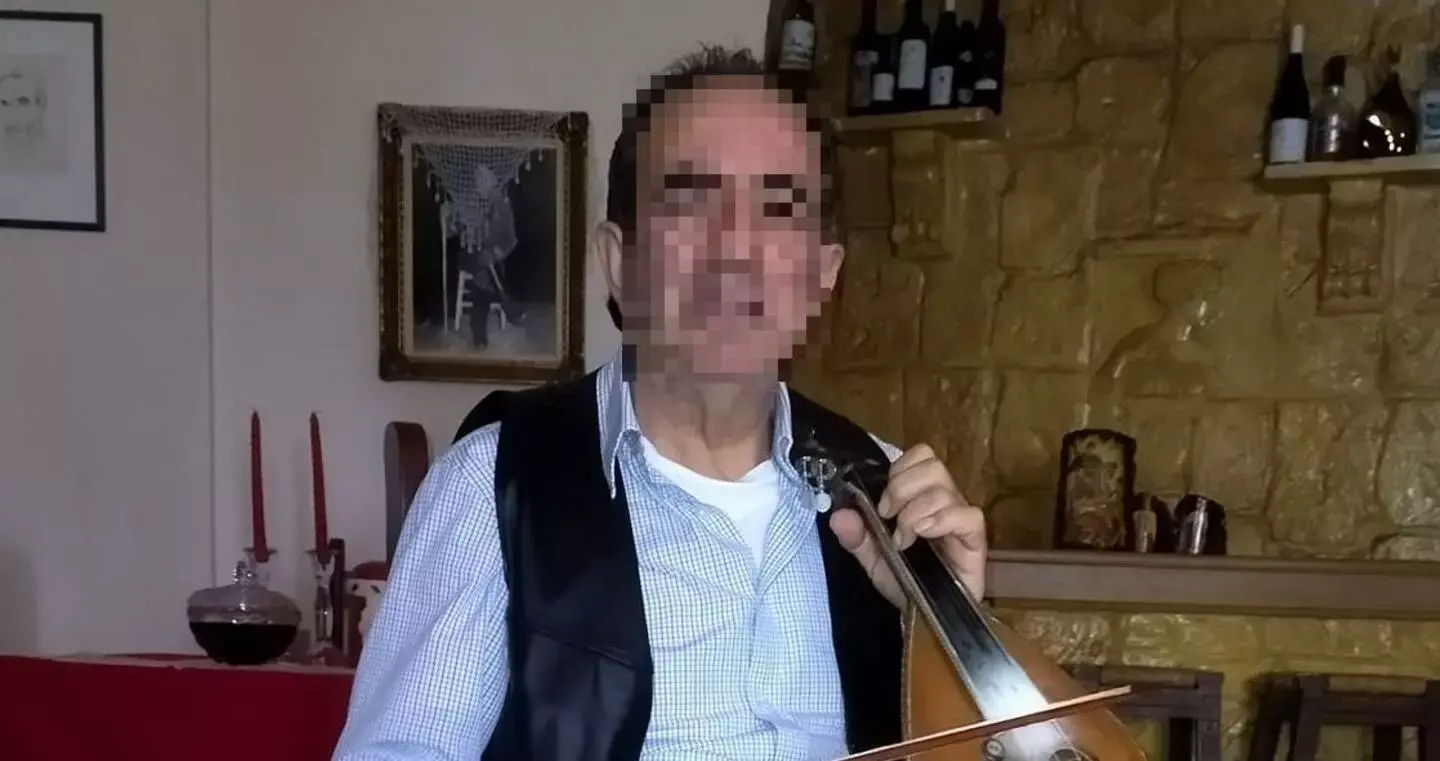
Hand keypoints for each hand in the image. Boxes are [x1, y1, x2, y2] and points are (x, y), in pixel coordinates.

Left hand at [829, 444, 986, 607]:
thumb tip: (838, 515)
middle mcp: (944, 502)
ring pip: (945, 489)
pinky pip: (969, 516)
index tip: (881, 503)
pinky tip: (924, 535)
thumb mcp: (872, 560)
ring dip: (916, 511)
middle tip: (888, 517)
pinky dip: (942, 520)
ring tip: (904, 539)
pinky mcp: (975, 541)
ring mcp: (961, 520)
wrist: (926, 621)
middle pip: (933, 466)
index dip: (900, 470)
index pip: (921, 456)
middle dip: (903, 488)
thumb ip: (855, 536)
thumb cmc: (905, 584)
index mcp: (921, 497)